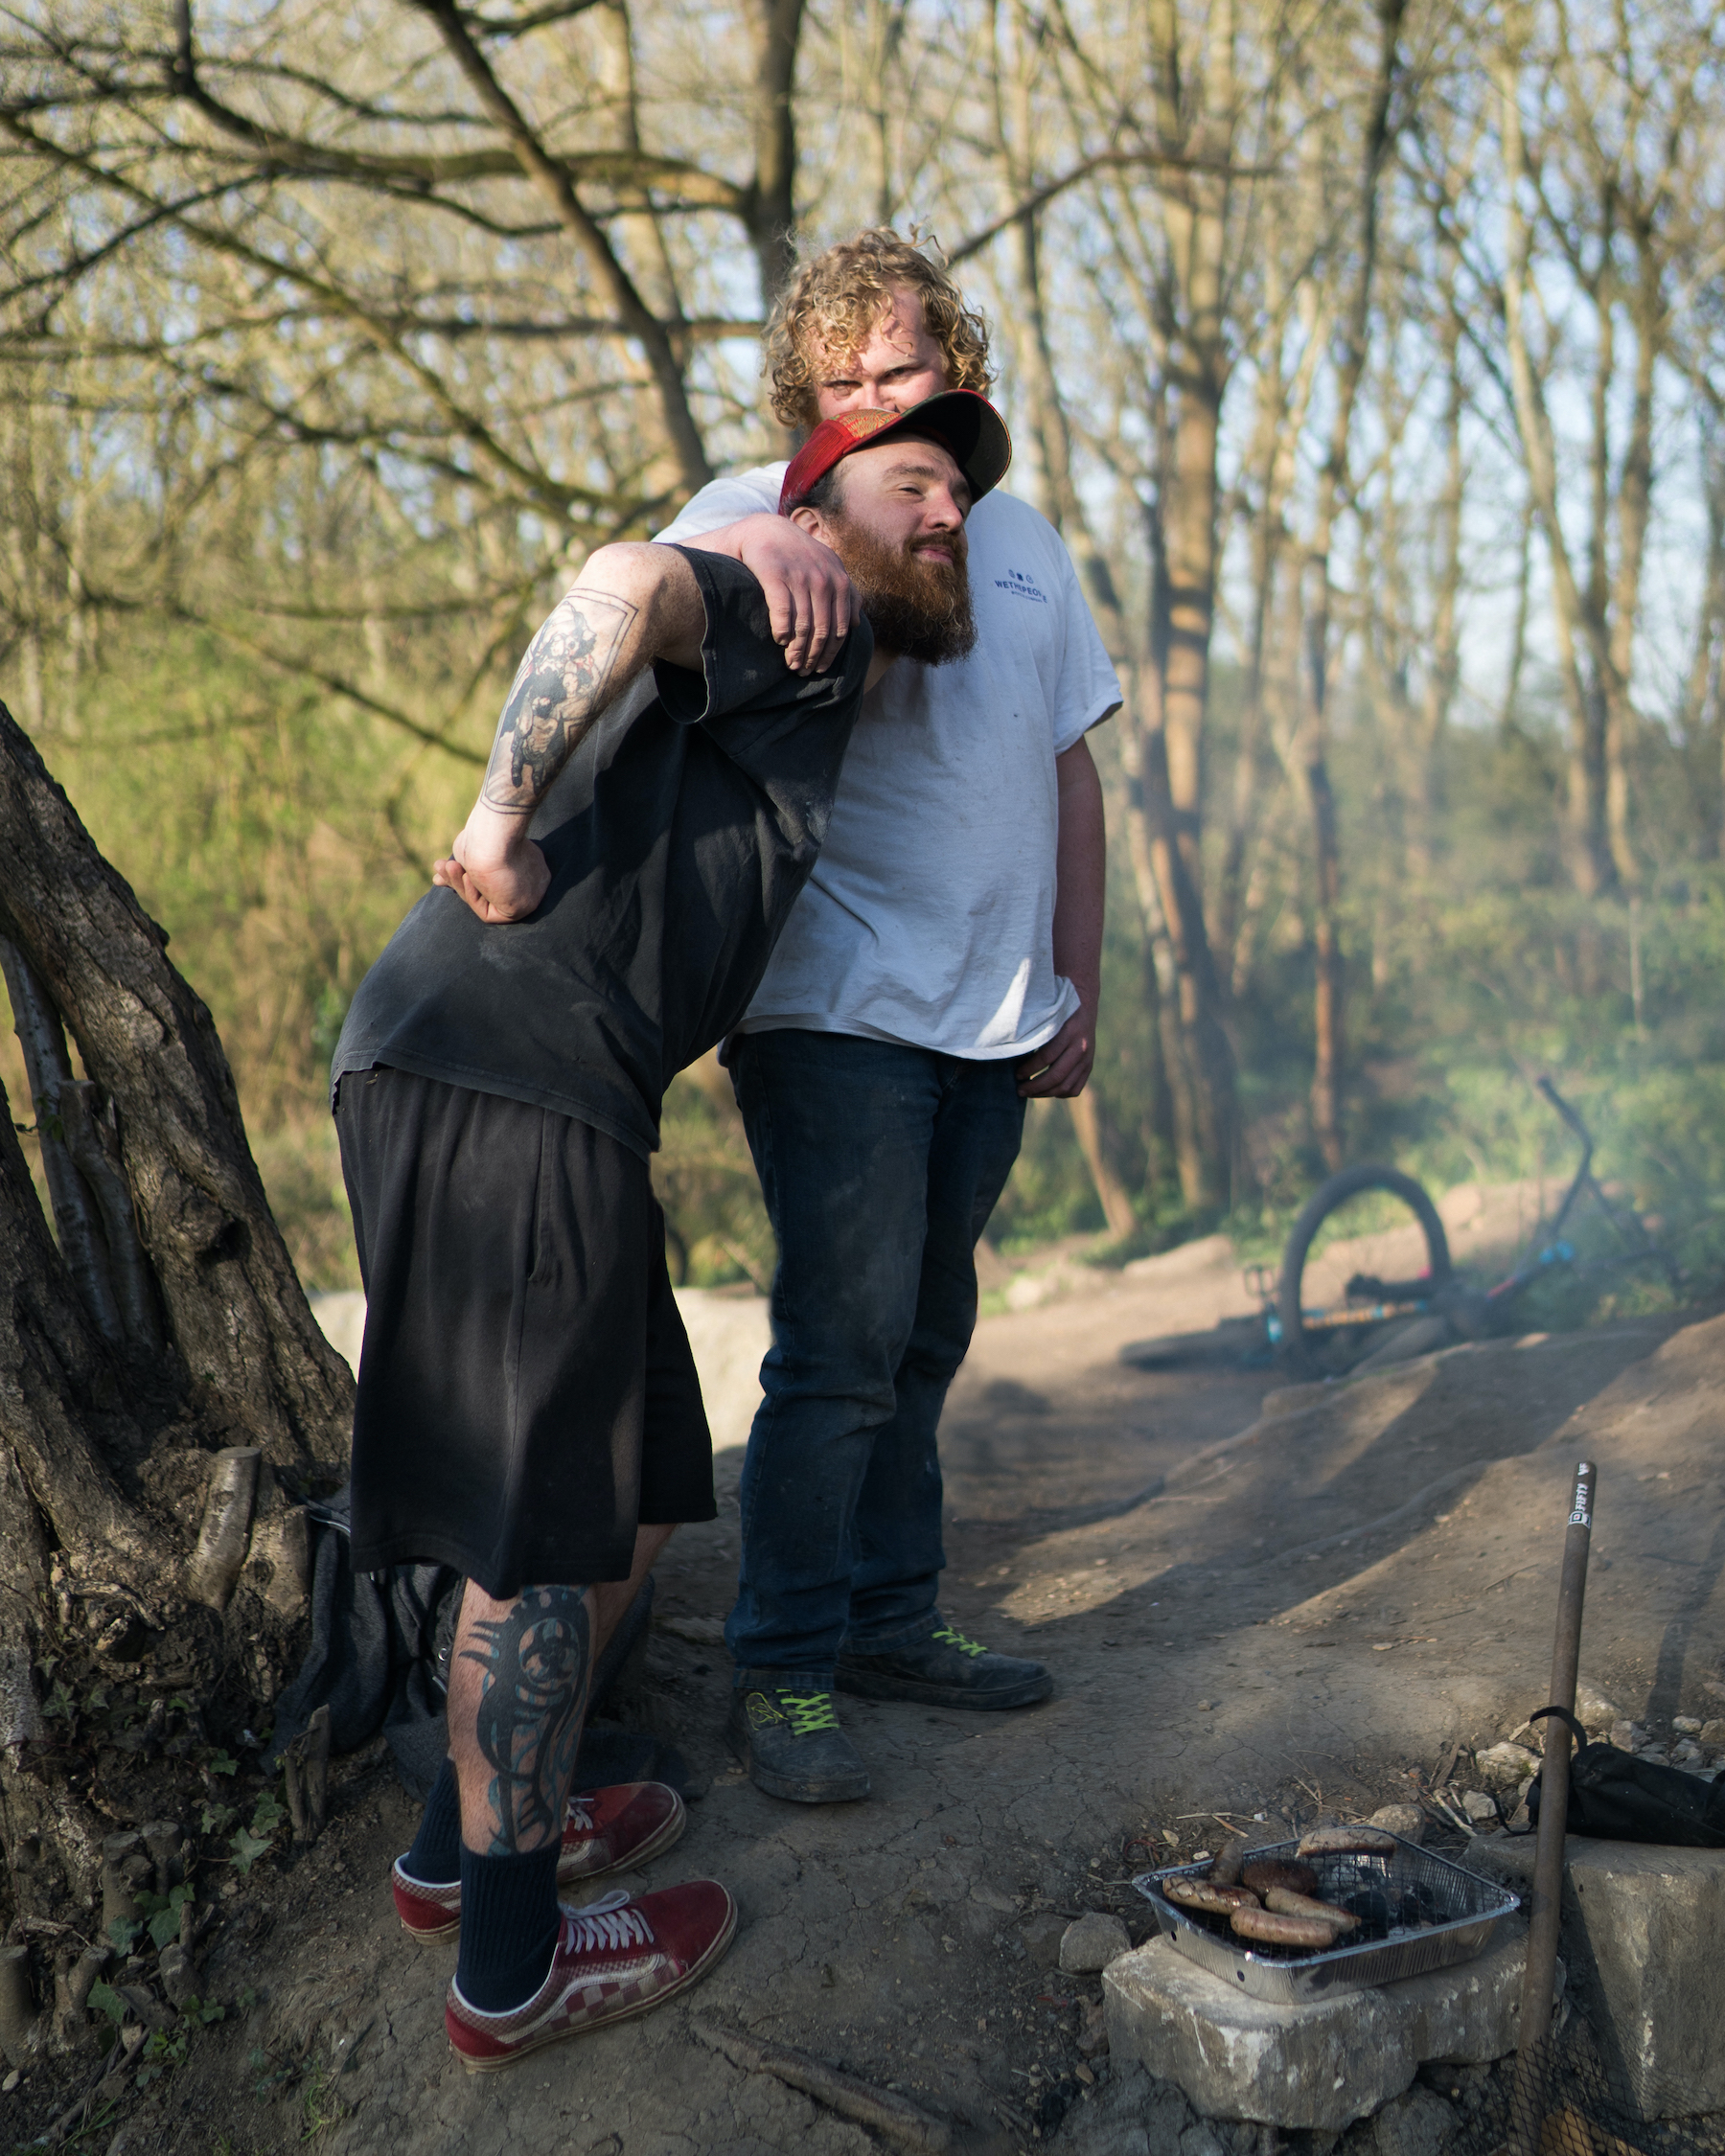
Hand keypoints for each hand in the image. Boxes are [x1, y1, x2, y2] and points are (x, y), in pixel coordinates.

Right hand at [432, 817, 549, 922]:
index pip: (496, 878)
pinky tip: (468, 877)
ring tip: (446, 865)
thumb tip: (439, 879)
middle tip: (439, 866)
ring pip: (487, 901)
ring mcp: (529, 896)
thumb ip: (461, 868)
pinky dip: (473, 897)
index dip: (467, 875)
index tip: (445, 866)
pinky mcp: (521, 909)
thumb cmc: (482, 836)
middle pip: (490, 891)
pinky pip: (490, 914)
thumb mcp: (470, 851)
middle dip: (458, 882)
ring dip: (461, 884)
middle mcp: (532, 881)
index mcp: (526, 863)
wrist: (493, 836)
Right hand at [723, 514, 854, 673]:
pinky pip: (782, 611)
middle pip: (823, 630)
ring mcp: (799, 575)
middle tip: (803, 672)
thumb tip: (855, 623)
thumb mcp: (827, 567)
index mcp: (839, 580)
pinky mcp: (775, 573)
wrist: (764, 530)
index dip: (831, 652)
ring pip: (803, 625)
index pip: (840, 627)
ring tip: (791, 665)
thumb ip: (845, 592)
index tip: (821, 668)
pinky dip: (782, 630)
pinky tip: (779, 640)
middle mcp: (823, 577)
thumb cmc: (797, 555)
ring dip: (797, 651)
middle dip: (814, 656)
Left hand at [1014, 1006, 1095, 1097]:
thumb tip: (1012, 1056)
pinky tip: (1047, 1091)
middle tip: (1020, 1090)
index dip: (1030, 1069)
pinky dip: (1060, 1094)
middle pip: (1057, 1076)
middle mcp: (1081, 1047)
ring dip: (1045, 1093)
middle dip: (1035, 1087)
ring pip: (1066, 1086)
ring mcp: (1087, 1059)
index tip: (1017, 1075)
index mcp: (1069, 1032)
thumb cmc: (1057, 1011)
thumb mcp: (1048, 1017)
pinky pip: (1075, 1089)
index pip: (1047, 1057)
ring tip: (1029, 1093)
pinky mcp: (1089, 1067)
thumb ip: (1036, 1035)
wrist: (1084, 1007)